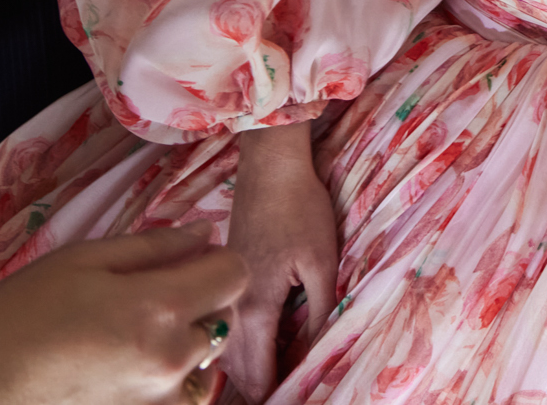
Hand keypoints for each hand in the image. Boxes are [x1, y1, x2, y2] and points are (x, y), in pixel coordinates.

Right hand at [0, 227, 250, 404]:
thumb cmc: (18, 315)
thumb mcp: (81, 260)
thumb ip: (152, 247)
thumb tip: (204, 234)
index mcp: (158, 307)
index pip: (235, 274)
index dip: (216, 259)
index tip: (188, 258)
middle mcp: (171, 359)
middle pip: (222, 317)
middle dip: (198, 299)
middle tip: (147, 293)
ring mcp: (158, 400)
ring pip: (204, 362)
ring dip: (185, 342)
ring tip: (134, 333)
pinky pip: (179, 396)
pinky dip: (170, 380)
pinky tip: (128, 365)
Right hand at [220, 125, 338, 400]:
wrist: (268, 166)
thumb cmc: (299, 208)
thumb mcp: (321, 262)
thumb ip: (319, 311)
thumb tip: (316, 351)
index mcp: (256, 305)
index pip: (258, 369)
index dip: (272, 391)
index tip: (287, 401)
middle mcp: (232, 304)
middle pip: (236, 366)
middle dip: (254, 387)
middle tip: (276, 396)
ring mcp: (225, 289)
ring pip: (225, 347)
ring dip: (241, 369)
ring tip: (264, 382)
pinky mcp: (225, 274)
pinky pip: (225, 325)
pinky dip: (235, 345)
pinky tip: (252, 348)